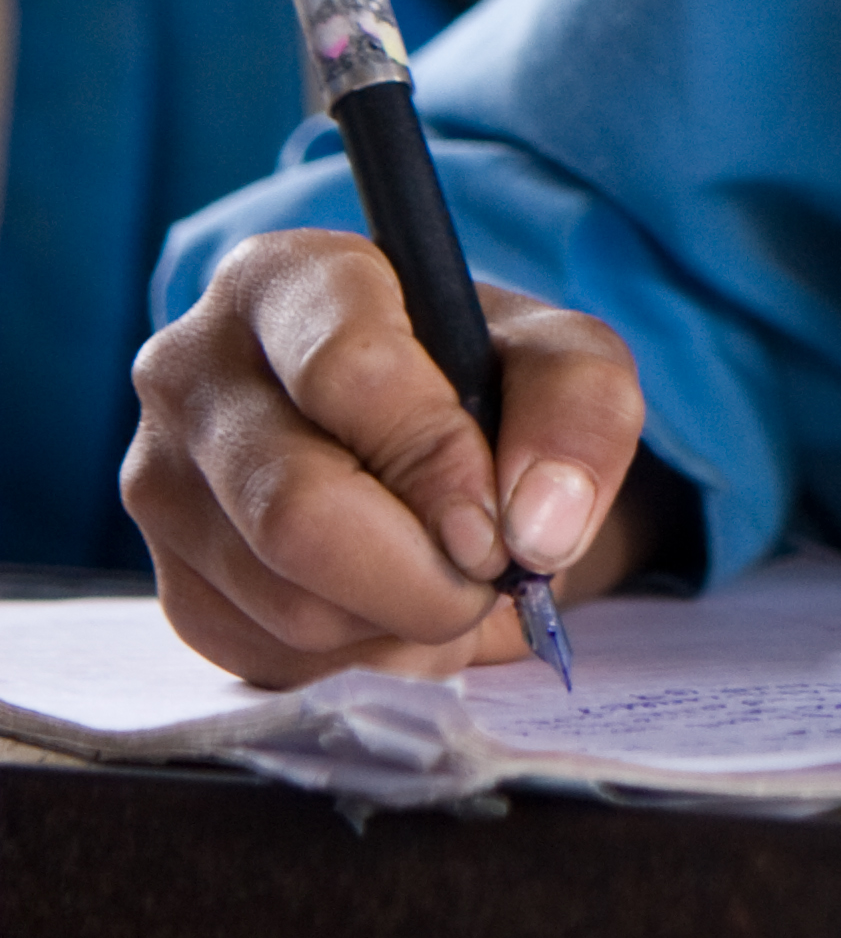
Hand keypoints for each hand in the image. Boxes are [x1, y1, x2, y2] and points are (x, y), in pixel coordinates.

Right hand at [124, 230, 646, 684]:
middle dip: (422, 573)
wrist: (434, 448)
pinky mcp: (176, 587)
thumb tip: (538, 523)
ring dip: (402, 620)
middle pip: (296, 510)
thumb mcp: (563, 360)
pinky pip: (271, 659)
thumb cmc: (488, 383)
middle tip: (487, 574)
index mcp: (281, 279)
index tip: (497, 519)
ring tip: (442, 572)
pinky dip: (363, 655)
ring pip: (289, 603)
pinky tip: (388, 601)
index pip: (345, 370)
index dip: (436, 460)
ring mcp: (164, 485)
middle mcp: (191, 371)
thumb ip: (579, 410)